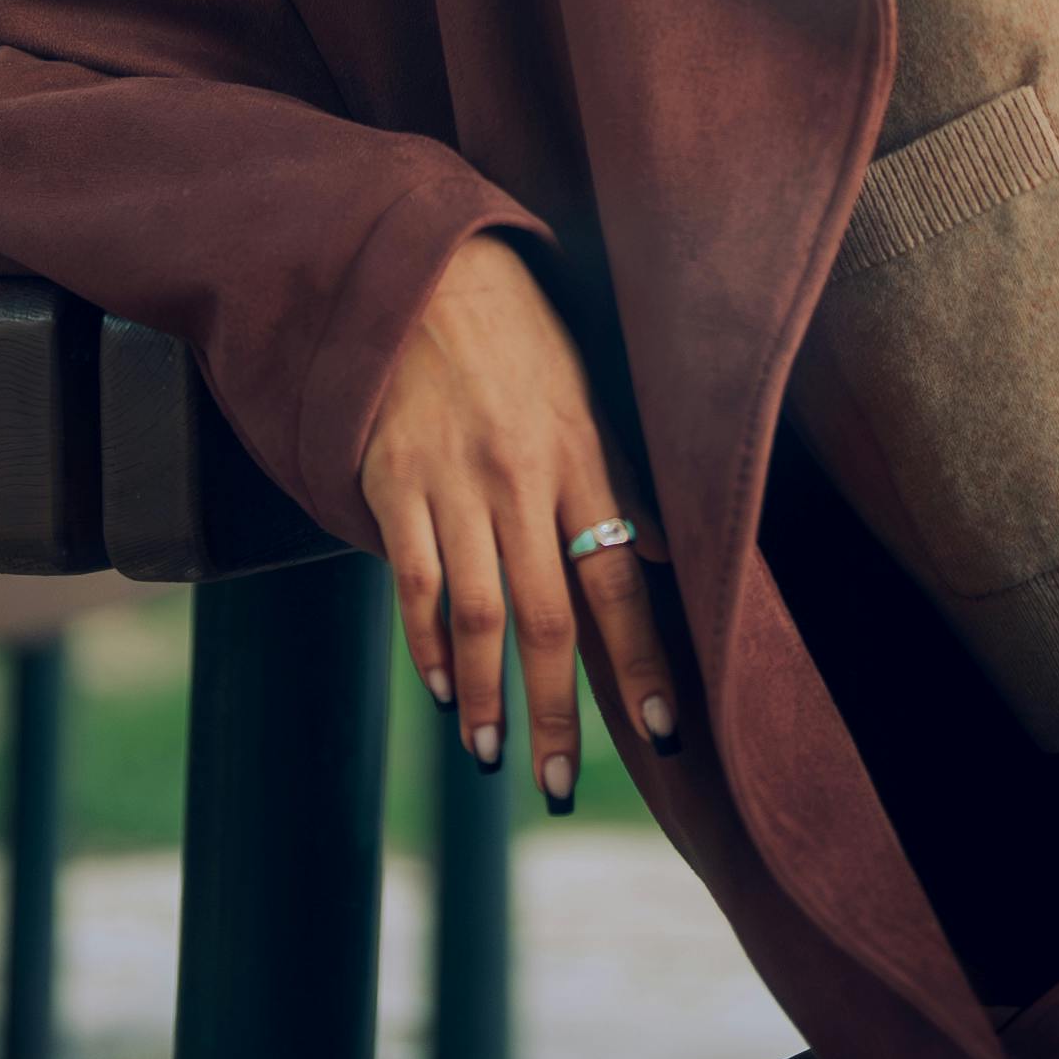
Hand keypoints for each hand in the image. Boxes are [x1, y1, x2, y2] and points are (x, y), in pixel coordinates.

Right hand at [358, 228, 677, 806]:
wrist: (420, 271)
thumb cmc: (515, 333)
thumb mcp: (585, 391)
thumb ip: (617, 477)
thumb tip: (658, 550)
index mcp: (582, 457)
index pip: (622, 581)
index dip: (644, 663)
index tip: (665, 735)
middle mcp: (522, 479)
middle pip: (549, 619)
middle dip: (560, 713)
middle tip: (558, 787)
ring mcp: (453, 482)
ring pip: (476, 615)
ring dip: (489, 698)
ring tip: (496, 758)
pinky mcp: (393, 482)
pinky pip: (411, 582)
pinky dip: (425, 648)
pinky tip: (442, 692)